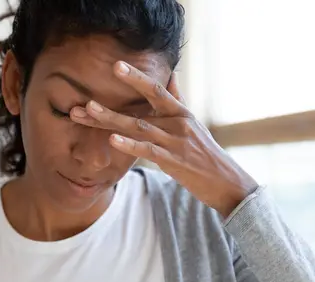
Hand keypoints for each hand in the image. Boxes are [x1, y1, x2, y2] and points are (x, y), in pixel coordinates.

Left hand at [70, 61, 258, 217]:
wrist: (226, 182)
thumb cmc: (205, 153)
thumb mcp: (193, 124)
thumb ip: (178, 100)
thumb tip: (172, 75)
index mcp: (181, 112)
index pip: (156, 90)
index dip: (136, 78)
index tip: (116, 66)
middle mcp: (177, 123)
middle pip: (141, 108)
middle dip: (113, 102)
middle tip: (88, 93)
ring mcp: (175, 142)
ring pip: (139, 127)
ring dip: (111, 120)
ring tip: (88, 111)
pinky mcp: (173, 162)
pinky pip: (148, 151)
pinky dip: (130, 145)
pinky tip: (112, 139)